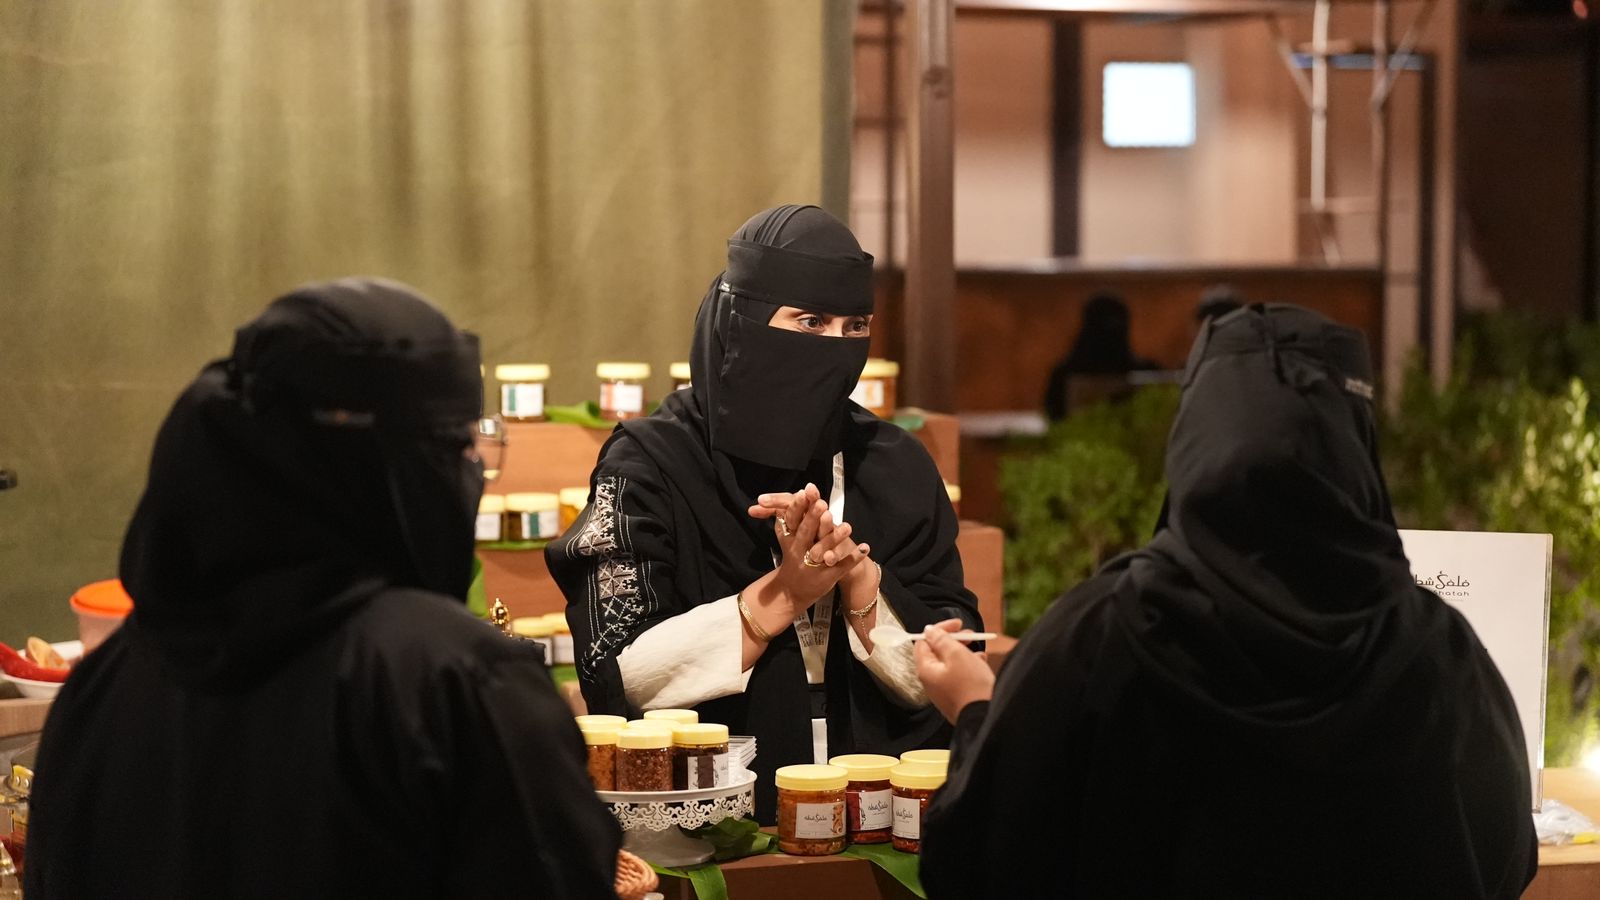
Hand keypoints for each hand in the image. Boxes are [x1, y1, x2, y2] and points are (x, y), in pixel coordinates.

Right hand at [755, 485, 869, 613]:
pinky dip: (854, 557)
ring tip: (848, 526)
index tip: (803, 493)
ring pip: (825, 551)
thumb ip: (788, 520)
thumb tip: (787, 497)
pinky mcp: (828, 576)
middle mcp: (800, 552)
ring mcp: (814, 565)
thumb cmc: (792, 558)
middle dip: (814, 519)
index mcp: (790, 540)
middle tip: (822, 504)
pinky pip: (842, 565)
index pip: (792, 521)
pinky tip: (866, 547)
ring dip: (836, 538)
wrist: (791, 592)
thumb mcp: (786, 539)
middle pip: (806, 533)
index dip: (797, 507)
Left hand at [914, 618, 994, 723]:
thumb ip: (941, 640)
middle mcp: (931, 682)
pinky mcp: (957, 698)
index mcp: (926, 670)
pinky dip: (969, 667)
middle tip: (970, 635)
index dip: (939, 629)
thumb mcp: (957, 655)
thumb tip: (929, 631)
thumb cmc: (971, 686)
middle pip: (937, 653)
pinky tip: (981, 664)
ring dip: (964, 653)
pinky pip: (960, 676)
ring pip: (951, 664)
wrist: (985, 717)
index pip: (924, 642)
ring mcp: (944, 691)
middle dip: (954, 640)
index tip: (958, 624)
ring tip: (978, 651)